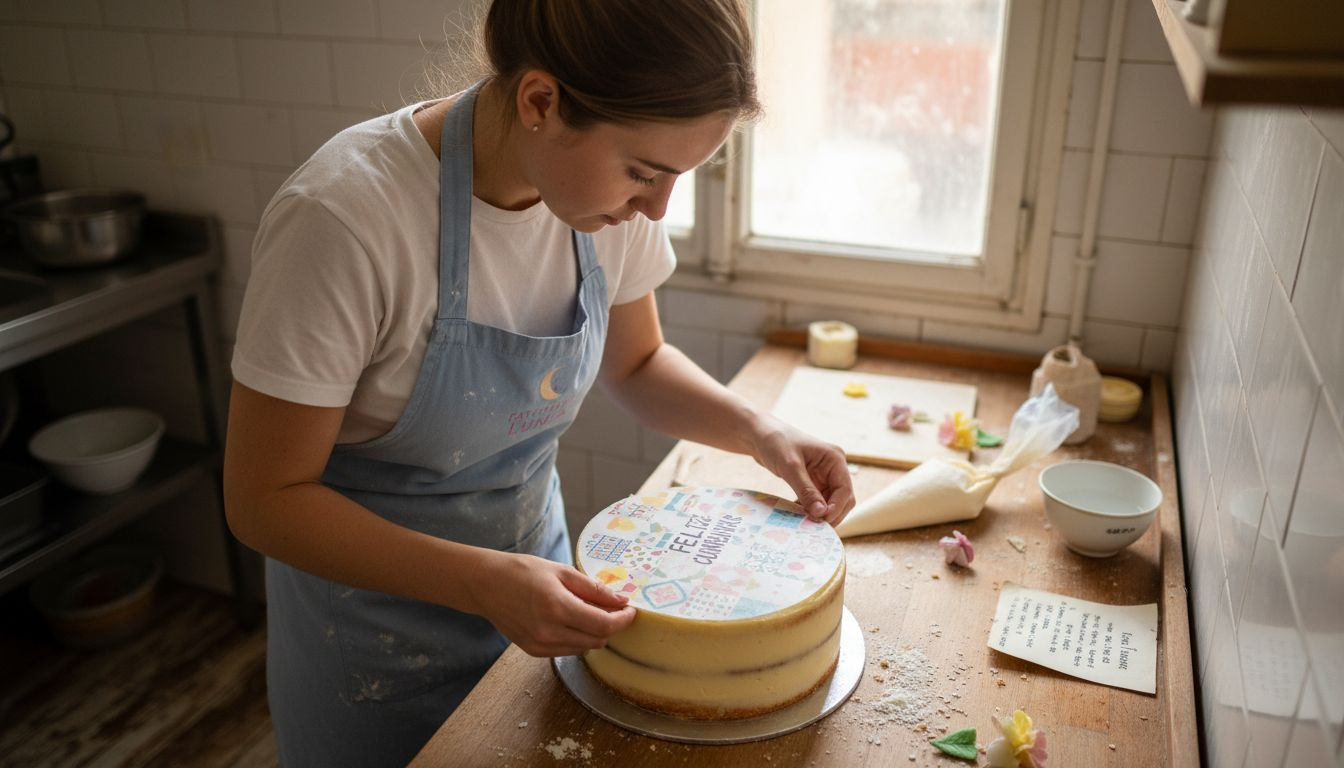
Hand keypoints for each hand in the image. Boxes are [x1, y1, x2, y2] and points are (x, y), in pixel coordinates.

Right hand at [476, 552, 635, 656]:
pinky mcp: (534, 651)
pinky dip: (576, 639)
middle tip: (612, 608)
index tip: (630, 610)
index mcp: (558, 607)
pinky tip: (569, 621)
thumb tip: (621, 600)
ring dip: (594, 633)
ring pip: (584, 648)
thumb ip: (593, 588)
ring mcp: (540, 644)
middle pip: (598, 640)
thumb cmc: (523, 572)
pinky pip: (567, 650)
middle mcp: (549, 631)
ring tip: (588, 612)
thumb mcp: (561, 571)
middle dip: (611, 626)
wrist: (486, 585)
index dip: (623, 620)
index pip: (604, 625)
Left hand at [749, 413, 855, 525]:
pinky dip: (810, 509)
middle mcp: (833, 468)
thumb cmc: (775, 443)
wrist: (759, 434)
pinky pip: (817, 501)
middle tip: (812, 527)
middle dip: (830, 514)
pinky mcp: (812, 481)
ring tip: (804, 523)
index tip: (821, 520)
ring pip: (830, 503)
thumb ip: (806, 490)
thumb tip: (821, 513)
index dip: (836, 508)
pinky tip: (798, 515)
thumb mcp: (790, 467)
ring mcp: (824, 475)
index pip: (845, 490)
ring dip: (819, 514)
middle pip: (842, 499)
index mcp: (835, 459)